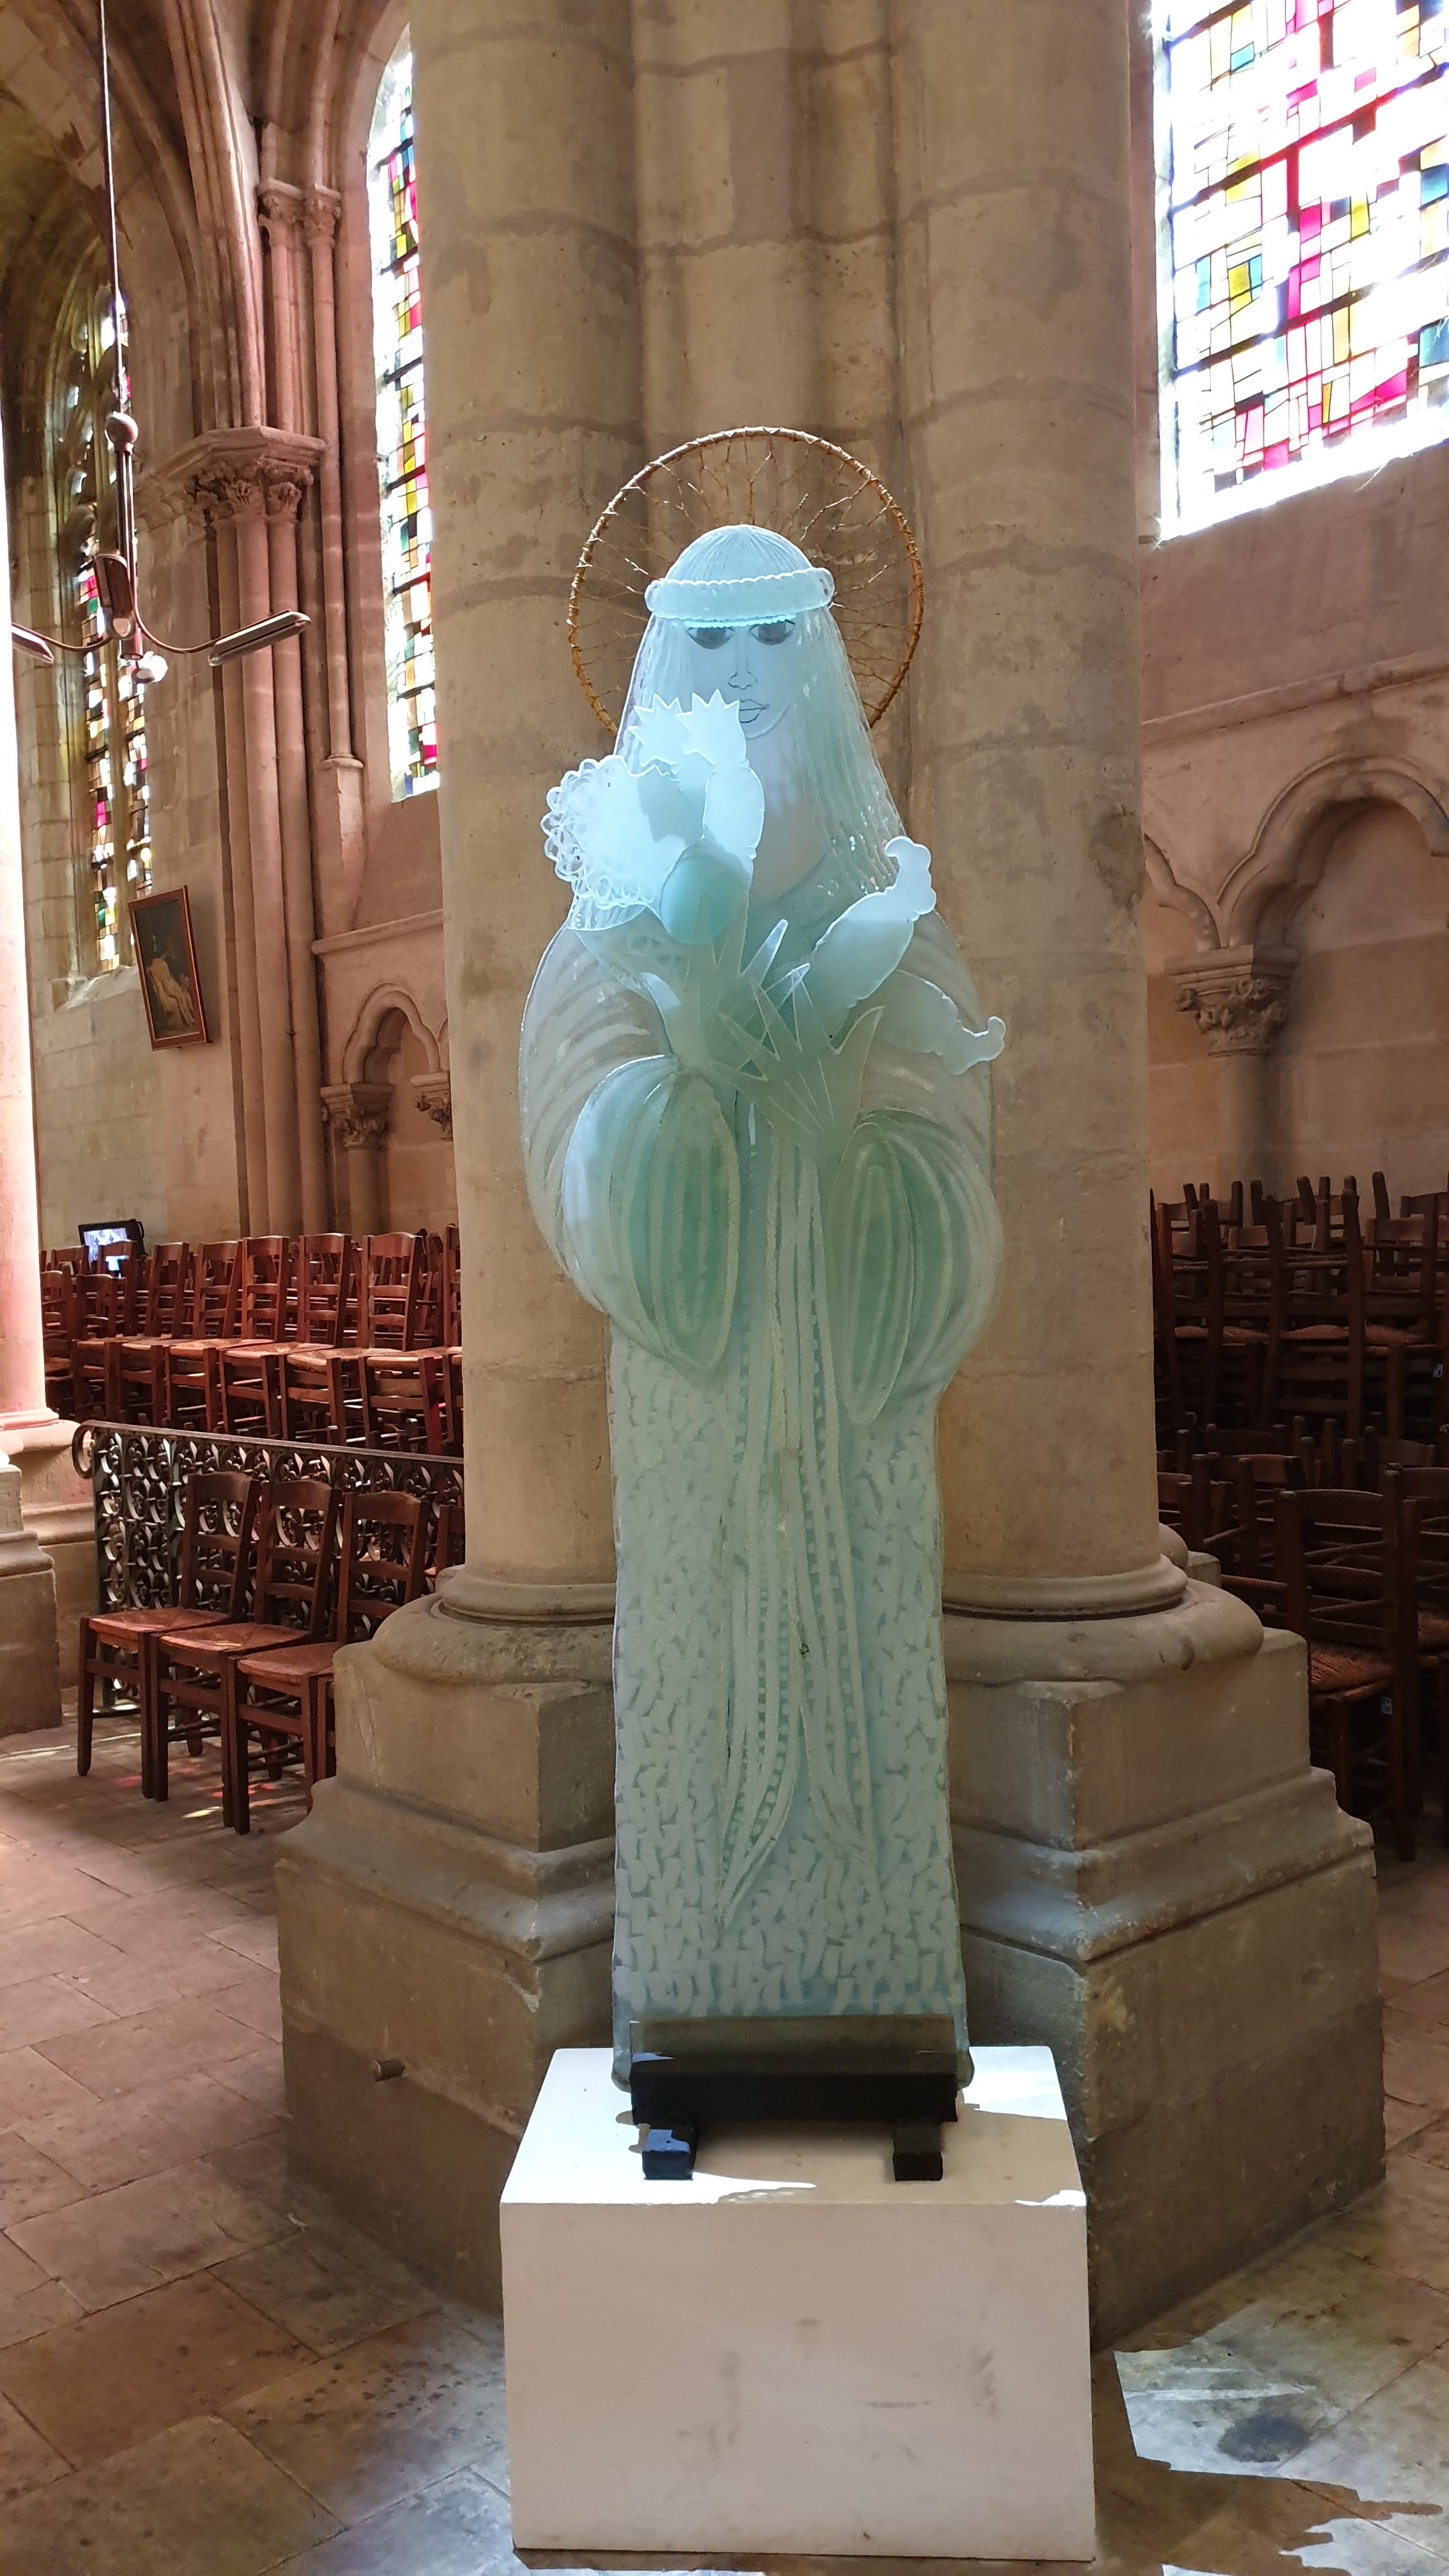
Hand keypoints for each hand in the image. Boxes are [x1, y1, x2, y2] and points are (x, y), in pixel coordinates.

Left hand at [717, 979, 879, 1168]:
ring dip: (738, 1031)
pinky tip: (712, 1056)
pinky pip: (741, 1078)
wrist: (829, 1139)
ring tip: (721, 1014)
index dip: (801, 992)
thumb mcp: (852, 1065)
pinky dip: (727, 1068)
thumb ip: (862, 1035)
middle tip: (751, 982)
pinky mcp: (763, 1094)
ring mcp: (775, 1075)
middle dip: (764, 1003)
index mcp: (814, 1048)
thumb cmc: (842, 1099)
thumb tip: (878, 1007)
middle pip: (775, 1025)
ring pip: (753, 1048)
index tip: (795, 969)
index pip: (807, 1013)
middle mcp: (792, 1057)